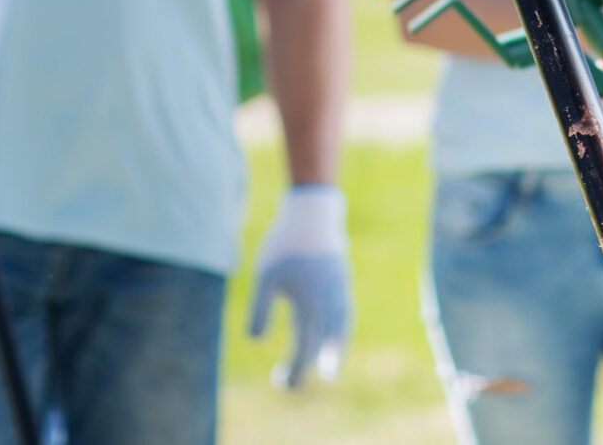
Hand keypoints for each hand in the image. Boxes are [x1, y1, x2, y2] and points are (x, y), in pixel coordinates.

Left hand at [249, 185, 352, 387]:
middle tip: (291, 387)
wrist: (313, 215)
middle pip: (323, 344)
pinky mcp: (342, 284)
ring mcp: (340, 292)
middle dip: (307, 367)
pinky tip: (333, 336)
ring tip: (329, 370)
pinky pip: (345, 315)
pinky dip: (340, 331)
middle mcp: (330, 302)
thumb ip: (261, 310)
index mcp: (311, 303)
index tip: (280, 382)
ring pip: (341, 330)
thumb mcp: (266, 277)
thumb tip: (257, 341)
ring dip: (334, 352)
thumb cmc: (285, 245)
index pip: (305, 347)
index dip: (295, 369)